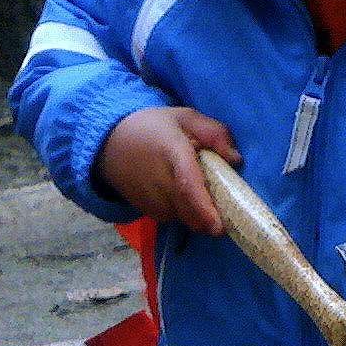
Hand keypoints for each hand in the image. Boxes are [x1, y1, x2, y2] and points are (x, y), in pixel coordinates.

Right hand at [97, 107, 241, 234]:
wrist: (109, 144)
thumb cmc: (152, 128)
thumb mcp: (185, 118)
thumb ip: (214, 133)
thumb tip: (236, 159)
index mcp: (172, 154)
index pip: (188, 187)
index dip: (204, 210)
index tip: (219, 227)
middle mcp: (160, 183)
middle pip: (191, 214)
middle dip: (212, 217)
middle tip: (222, 201)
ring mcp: (151, 201)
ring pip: (186, 219)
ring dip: (197, 211)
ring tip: (193, 186)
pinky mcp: (146, 212)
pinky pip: (175, 219)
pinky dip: (183, 211)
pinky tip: (177, 192)